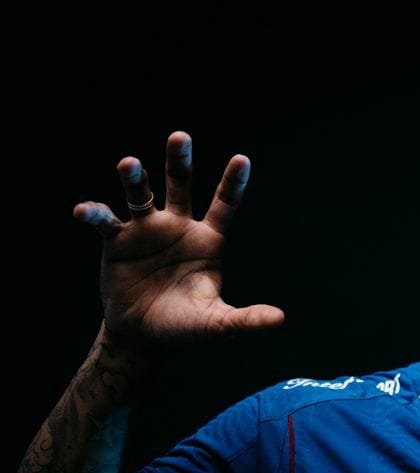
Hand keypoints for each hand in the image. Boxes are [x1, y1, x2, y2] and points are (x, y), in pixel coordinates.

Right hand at [73, 131, 284, 342]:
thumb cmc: (184, 324)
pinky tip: (85, 210)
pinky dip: (95, 213)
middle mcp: (178, 226)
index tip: (243, 159)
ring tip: (128, 163)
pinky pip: (105, 221)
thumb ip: (246, 319)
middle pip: (180, 184)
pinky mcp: (117, 241)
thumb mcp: (216, 322)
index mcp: (208, 239)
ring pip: (141, 194)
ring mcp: (146, 229)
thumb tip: (280, 320)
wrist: (143, 335)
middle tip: (180, 136)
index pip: (224, 205)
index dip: (232, 183)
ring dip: (134, 177)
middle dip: (179, 159)